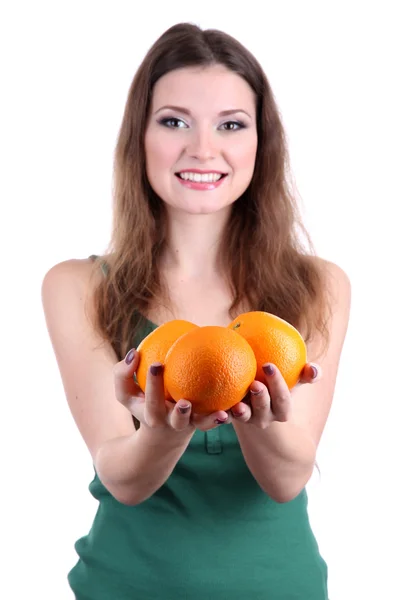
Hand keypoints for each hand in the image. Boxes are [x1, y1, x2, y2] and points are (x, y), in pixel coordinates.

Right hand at [114, 348, 231, 433]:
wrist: (161, 433)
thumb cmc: (142, 402)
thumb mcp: (125, 392)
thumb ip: (122, 373)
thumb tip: (134, 352)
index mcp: (152, 414)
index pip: (151, 399)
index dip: (153, 383)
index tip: (157, 363)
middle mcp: (171, 423)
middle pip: (177, 420)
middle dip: (180, 413)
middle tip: (185, 401)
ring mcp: (190, 425)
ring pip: (202, 425)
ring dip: (211, 421)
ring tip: (222, 414)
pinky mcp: (205, 422)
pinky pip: (218, 418)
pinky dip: (230, 412)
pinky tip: (242, 399)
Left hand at [228, 362, 321, 428]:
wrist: (253, 395)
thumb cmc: (278, 383)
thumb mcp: (294, 379)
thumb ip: (307, 373)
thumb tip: (314, 369)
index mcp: (282, 410)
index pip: (282, 398)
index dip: (277, 384)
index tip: (269, 365)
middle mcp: (265, 417)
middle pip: (264, 410)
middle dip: (261, 399)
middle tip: (255, 384)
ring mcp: (247, 419)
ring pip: (244, 418)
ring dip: (241, 412)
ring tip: (238, 404)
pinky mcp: (230, 418)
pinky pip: (224, 419)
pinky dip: (220, 416)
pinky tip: (217, 409)